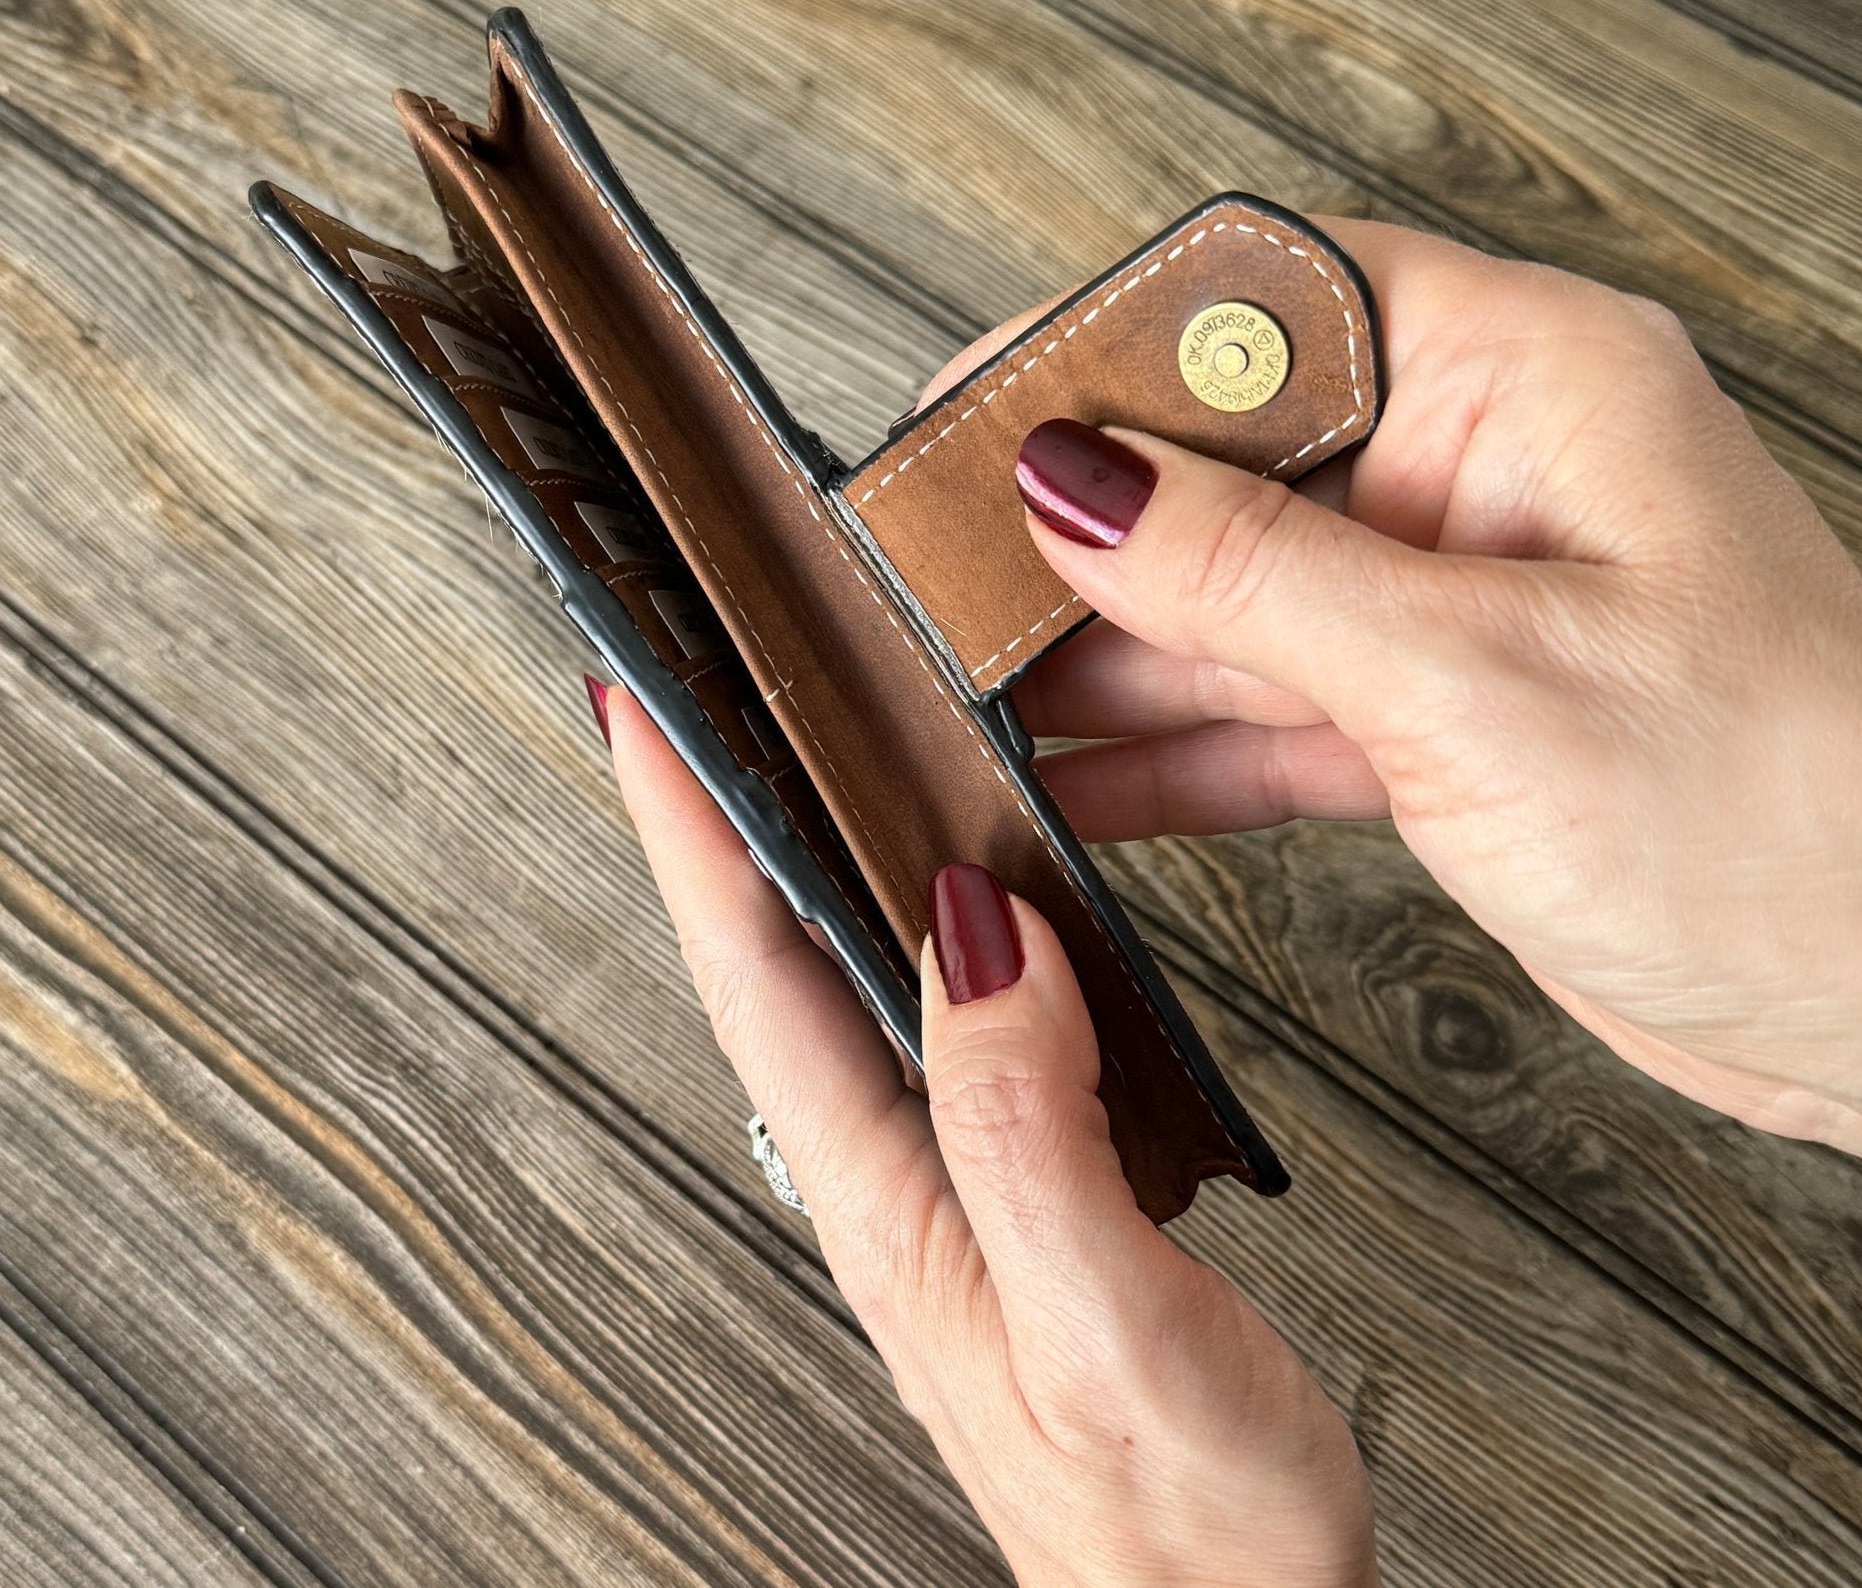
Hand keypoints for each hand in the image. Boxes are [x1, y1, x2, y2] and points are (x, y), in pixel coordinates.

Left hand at [589, 679, 1377, 1587]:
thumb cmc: (1174, 1524)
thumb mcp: (1103, 1320)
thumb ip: (1029, 1128)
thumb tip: (980, 931)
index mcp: (886, 1196)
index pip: (754, 972)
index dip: (691, 829)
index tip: (641, 702)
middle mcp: (895, 1177)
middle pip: (779, 958)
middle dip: (728, 812)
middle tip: (701, 687)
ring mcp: (948, 1184)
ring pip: (855, 982)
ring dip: (813, 859)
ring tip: (800, 754)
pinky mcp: (1013, 1189)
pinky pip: (946, 1020)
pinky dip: (931, 924)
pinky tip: (959, 900)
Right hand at [982, 219, 1861, 1152]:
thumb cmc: (1793, 811)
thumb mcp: (1480, 677)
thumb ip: (1254, 577)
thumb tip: (1074, 486)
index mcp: (1524, 382)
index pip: (1264, 303)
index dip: (1101, 344)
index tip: (967, 408)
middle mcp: (1479, 473)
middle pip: (1225, 456)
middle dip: (1080, 522)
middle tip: (936, 574)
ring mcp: (1452, 603)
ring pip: (1231, 596)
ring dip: (1105, 649)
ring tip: (973, 685)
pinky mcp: (1440, 722)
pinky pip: (1268, 710)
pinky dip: (1171, 749)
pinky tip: (1074, 775)